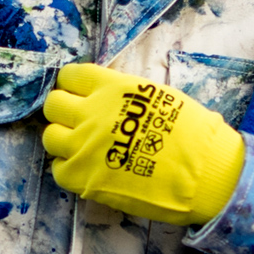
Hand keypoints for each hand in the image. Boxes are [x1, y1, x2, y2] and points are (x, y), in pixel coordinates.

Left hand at [41, 62, 246, 226]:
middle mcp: (92, 113)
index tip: (80, 96)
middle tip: (80, 123)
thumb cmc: (193, 133)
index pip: (70, 76)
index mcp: (112, 88)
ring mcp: (84, 146)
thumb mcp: (160, 96)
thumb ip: (125, 95)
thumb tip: (107, 97)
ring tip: (83, 148)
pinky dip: (69, 169)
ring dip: (64, 140)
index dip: (73, 86)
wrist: (203, 174)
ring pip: (50, 137)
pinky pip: (58, 169)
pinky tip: (88, 169)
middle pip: (53, 105)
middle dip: (64, 112)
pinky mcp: (83, 178)